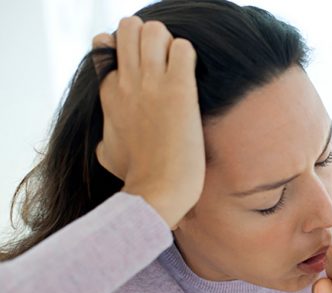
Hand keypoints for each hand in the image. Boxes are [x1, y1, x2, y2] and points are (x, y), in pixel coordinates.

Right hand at [91, 16, 204, 229]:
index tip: (143, 66)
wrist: (157, 192)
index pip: (105, 45)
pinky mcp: (178, 90)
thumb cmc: (137, 178)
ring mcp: (151, 84)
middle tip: (165, 60)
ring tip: (179, 67)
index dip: (126, 48)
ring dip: (169, 42)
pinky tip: (191, 76)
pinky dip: (189, 54)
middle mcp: (126, 83)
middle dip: (149, 36)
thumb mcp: (108, 154)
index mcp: (108, 94)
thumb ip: (105, 138)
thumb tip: (104, 143)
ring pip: (154, 31)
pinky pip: (183, 48)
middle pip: (129, 28)